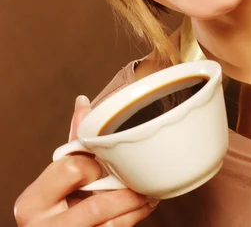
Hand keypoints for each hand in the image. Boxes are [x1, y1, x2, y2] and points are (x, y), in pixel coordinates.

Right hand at [14, 95, 158, 226]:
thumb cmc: (57, 204)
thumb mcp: (58, 175)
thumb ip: (74, 143)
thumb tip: (84, 102)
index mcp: (33, 200)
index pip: (72, 169)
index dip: (94, 164)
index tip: (105, 162)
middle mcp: (42, 226)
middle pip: (95, 204)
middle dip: (123, 191)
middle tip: (139, 178)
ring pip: (110, 223)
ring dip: (136, 206)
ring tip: (150, 192)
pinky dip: (135, 218)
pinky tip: (145, 205)